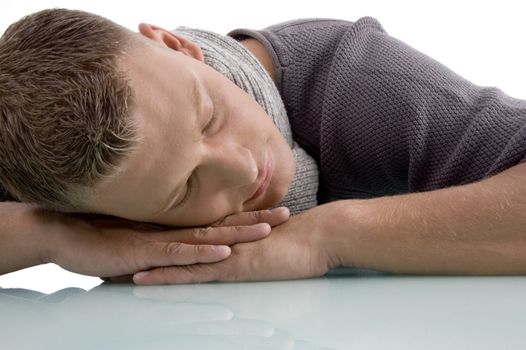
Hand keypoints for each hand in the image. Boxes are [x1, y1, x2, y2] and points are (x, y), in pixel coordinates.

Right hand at [31, 206, 289, 279]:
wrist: (62, 232)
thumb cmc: (101, 235)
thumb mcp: (139, 236)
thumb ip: (162, 238)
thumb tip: (180, 241)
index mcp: (174, 224)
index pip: (217, 218)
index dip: (246, 214)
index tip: (273, 209)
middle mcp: (172, 228)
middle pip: (222, 222)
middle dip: (255, 219)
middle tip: (287, 214)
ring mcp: (160, 238)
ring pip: (207, 235)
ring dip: (238, 233)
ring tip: (267, 230)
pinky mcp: (145, 251)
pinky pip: (178, 252)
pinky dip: (202, 252)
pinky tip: (223, 251)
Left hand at [131, 203, 337, 283]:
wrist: (321, 235)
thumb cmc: (301, 240)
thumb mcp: (269, 239)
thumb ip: (249, 238)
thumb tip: (237, 244)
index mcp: (223, 233)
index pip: (182, 232)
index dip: (155, 233)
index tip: (127, 234)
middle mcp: (216, 240)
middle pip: (169, 241)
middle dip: (137, 244)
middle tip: (105, 244)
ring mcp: (222, 252)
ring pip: (173, 256)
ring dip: (142, 261)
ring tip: (111, 264)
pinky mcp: (230, 267)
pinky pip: (191, 273)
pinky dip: (165, 274)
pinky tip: (142, 278)